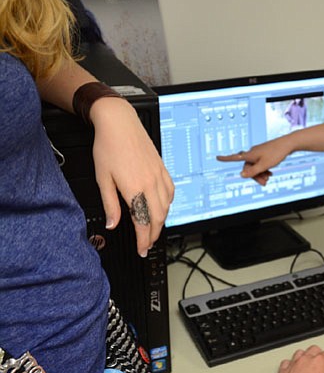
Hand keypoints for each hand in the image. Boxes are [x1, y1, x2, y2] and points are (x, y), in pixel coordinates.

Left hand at [90, 97, 173, 256]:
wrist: (119, 123)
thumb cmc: (108, 147)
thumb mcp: (102, 179)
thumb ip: (110, 205)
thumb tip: (113, 223)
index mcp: (134, 188)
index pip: (143, 222)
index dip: (144, 240)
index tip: (141, 250)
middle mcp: (150, 184)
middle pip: (158, 218)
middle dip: (154, 235)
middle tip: (147, 244)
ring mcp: (159, 176)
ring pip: (167, 206)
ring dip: (161, 221)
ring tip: (154, 229)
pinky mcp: (162, 168)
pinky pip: (171, 192)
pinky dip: (168, 204)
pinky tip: (162, 206)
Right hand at [216, 135, 294, 185]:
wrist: (288, 144)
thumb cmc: (276, 153)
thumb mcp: (264, 165)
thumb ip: (253, 171)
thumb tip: (241, 175)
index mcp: (250, 155)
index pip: (235, 157)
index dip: (226, 158)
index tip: (217, 157)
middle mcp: (252, 153)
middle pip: (248, 167)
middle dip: (254, 176)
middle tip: (264, 183)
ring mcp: (258, 152)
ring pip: (255, 166)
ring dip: (260, 174)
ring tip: (268, 179)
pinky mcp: (264, 153)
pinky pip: (260, 163)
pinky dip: (263, 169)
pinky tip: (270, 173)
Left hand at [270, 345, 323, 372]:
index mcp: (319, 362)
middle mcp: (305, 360)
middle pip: (314, 349)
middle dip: (320, 355)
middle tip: (323, 365)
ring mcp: (292, 365)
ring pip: (300, 353)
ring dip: (305, 357)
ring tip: (309, 366)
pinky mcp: (282, 372)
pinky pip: (287, 362)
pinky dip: (291, 364)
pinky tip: (294, 370)